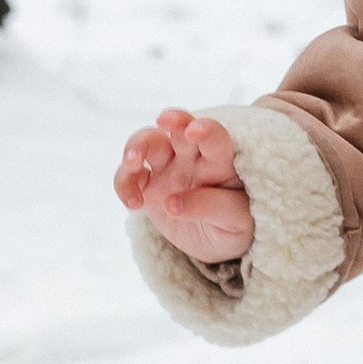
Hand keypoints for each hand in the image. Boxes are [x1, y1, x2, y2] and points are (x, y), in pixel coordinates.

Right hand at [115, 107, 252, 266]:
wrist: (217, 243)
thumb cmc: (235, 226)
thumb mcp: (238, 222)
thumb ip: (214, 208)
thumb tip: (173, 204)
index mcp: (222, 162)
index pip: (217, 140)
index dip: (207, 131)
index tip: (195, 131)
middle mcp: (194, 158)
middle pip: (181, 127)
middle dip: (172, 120)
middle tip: (165, 120)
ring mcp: (169, 168)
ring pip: (149, 142)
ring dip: (137, 145)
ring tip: (131, 163)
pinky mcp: (148, 185)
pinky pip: (129, 175)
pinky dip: (124, 184)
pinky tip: (133, 204)